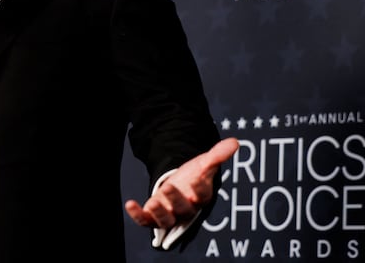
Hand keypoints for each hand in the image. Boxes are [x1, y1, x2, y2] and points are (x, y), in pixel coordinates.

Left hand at [124, 137, 238, 229]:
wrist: (178, 185)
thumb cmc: (193, 176)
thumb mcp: (203, 163)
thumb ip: (217, 154)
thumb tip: (234, 142)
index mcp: (200, 197)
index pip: (203, 196)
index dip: (199, 189)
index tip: (195, 181)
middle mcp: (186, 209)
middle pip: (183, 209)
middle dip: (176, 200)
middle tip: (168, 188)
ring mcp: (170, 214)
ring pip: (166, 220)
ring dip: (159, 213)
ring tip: (152, 202)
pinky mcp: (154, 217)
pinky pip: (146, 220)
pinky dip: (138, 215)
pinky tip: (130, 204)